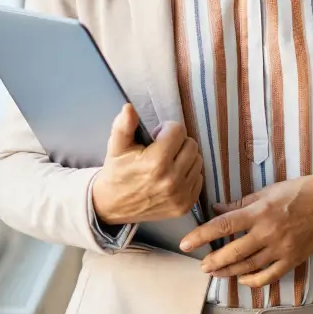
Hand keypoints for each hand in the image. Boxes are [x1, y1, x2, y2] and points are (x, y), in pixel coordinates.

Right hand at [91, 104, 203, 225]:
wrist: (113, 206)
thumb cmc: (117, 172)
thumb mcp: (116, 147)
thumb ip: (123, 125)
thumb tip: (129, 108)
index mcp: (156, 163)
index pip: (178, 130)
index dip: (166, 129)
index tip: (155, 137)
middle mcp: (172, 180)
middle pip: (191, 144)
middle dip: (178, 142)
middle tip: (162, 149)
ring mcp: (180, 195)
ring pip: (198, 160)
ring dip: (185, 157)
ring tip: (167, 162)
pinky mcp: (186, 206)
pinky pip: (199, 178)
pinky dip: (188, 174)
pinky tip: (172, 176)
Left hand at [179, 174, 312, 286]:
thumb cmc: (301, 191)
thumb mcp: (269, 190)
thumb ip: (242, 203)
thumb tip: (217, 209)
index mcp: (260, 211)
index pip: (224, 225)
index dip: (202, 235)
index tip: (186, 243)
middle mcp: (268, 232)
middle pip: (233, 252)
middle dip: (213, 261)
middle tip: (202, 264)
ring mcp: (281, 248)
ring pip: (248, 267)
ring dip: (228, 272)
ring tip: (215, 272)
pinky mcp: (292, 259)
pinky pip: (268, 276)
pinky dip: (253, 281)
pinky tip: (242, 279)